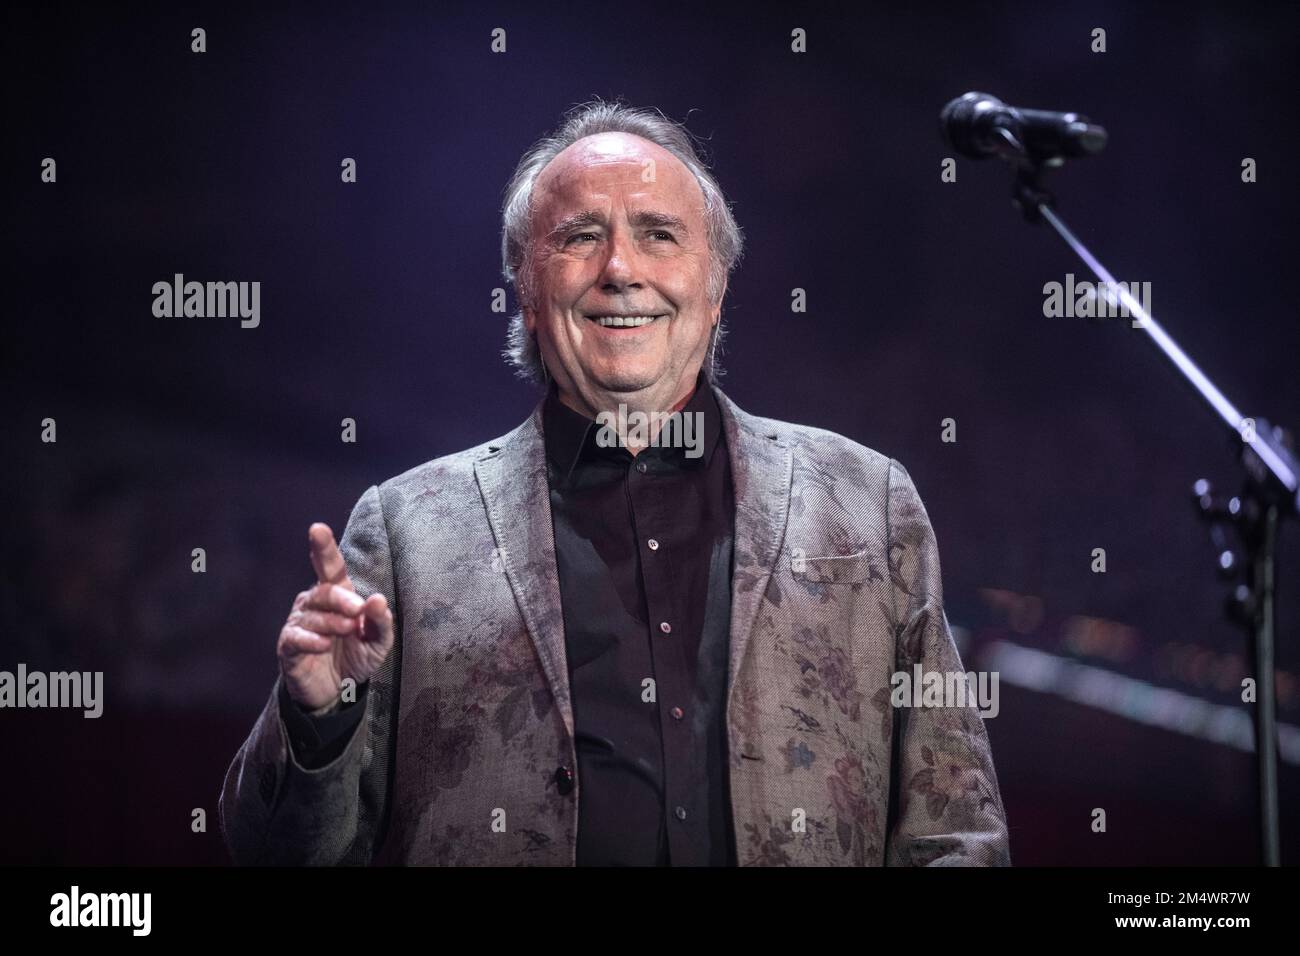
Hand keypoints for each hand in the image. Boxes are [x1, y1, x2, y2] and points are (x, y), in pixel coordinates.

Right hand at [276, 523, 394, 711]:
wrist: (336, 692)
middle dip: (342, 599)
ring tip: (347, 633)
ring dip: (333, 623)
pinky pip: (296, 636)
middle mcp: (315, 603)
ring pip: (313, 614)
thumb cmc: (356, 656)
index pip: (330, 567)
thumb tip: (377, 600)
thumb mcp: (378, 641)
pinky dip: (311, 639)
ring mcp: (299, 623)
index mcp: (338, 594)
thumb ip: (381, 621)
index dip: (323, 548)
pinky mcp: (288, 645)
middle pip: (325, 591)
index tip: (317, 529)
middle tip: (357, 612)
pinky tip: (323, 645)